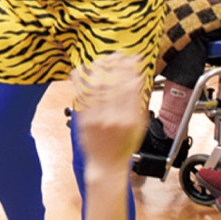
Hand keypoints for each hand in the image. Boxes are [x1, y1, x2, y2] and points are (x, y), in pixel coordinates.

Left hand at [71, 52, 147, 173]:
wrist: (106, 165)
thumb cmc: (124, 147)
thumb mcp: (139, 127)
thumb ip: (137, 104)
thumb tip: (137, 82)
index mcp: (129, 119)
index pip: (131, 87)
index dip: (131, 70)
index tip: (132, 58)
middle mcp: (113, 117)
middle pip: (114, 84)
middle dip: (116, 66)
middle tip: (117, 54)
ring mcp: (97, 118)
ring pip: (97, 88)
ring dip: (100, 69)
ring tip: (102, 58)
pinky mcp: (84, 119)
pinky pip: (82, 96)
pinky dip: (82, 81)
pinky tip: (81, 70)